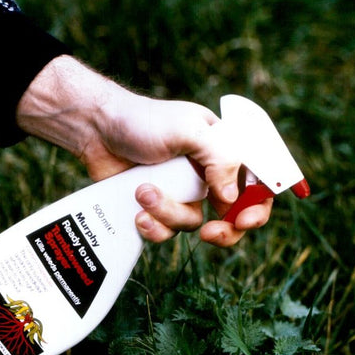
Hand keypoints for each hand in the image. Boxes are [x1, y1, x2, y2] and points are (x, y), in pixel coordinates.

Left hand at [15, 55, 272, 245]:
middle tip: (210, 234)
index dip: (258, 205)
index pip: (257, 183)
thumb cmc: (142, 120)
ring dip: (168, 212)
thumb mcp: (187, 131)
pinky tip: (137, 212)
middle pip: (234, 216)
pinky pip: (166, 232)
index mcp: (224, 151)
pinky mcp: (158, 209)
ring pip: (192, 224)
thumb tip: (232, 199)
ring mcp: (183, 193)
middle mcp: (208, 174)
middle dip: (224, 230)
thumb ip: (218, 159)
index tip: (244, 220)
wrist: (96, 130)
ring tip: (143, 191)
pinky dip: (152, 226)